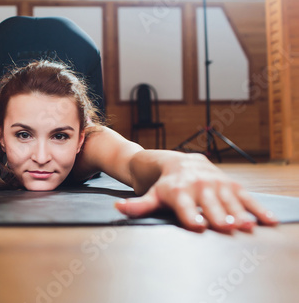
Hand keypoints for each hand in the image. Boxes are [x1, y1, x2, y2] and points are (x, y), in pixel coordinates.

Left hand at [115, 154, 277, 232]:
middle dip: (219, 215)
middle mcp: (198, 185)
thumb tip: (118, 208)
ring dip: (240, 212)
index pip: (184, 206)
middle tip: (228, 227)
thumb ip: (138, 205)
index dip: (191, 216)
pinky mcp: (230, 183)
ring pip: (230, 200)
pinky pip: (246, 197)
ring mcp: (216, 183)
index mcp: (177, 190)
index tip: (198, 226)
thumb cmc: (162, 183)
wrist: (177, 160)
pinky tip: (269, 221)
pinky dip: (258, 208)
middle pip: (209, 204)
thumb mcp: (151, 194)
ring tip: (248, 225)